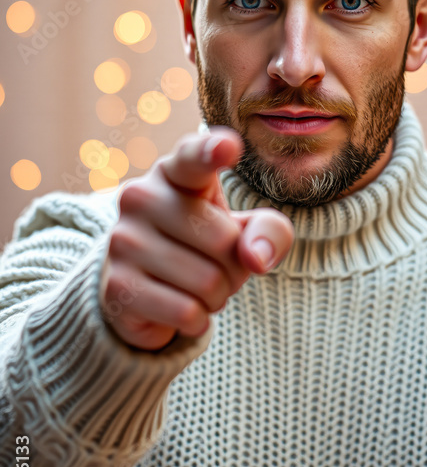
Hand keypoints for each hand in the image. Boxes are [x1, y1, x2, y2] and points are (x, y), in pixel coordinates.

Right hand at [98, 127, 294, 350]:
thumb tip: (256, 258)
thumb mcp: (243, 229)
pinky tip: (182, 308)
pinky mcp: (117, 285)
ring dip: (218, 297)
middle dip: (235, 267)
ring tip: (197, 287)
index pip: (194, 157)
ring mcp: (123, 240)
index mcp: (176, 172)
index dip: (212, 151)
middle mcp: (142, 197)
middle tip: (214, 265)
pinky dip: (198, 320)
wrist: (142, 288)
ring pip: (208, 282)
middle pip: (224, 241)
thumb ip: (270, 231)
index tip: (228, 145)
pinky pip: (187, 312)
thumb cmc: (203, 244)